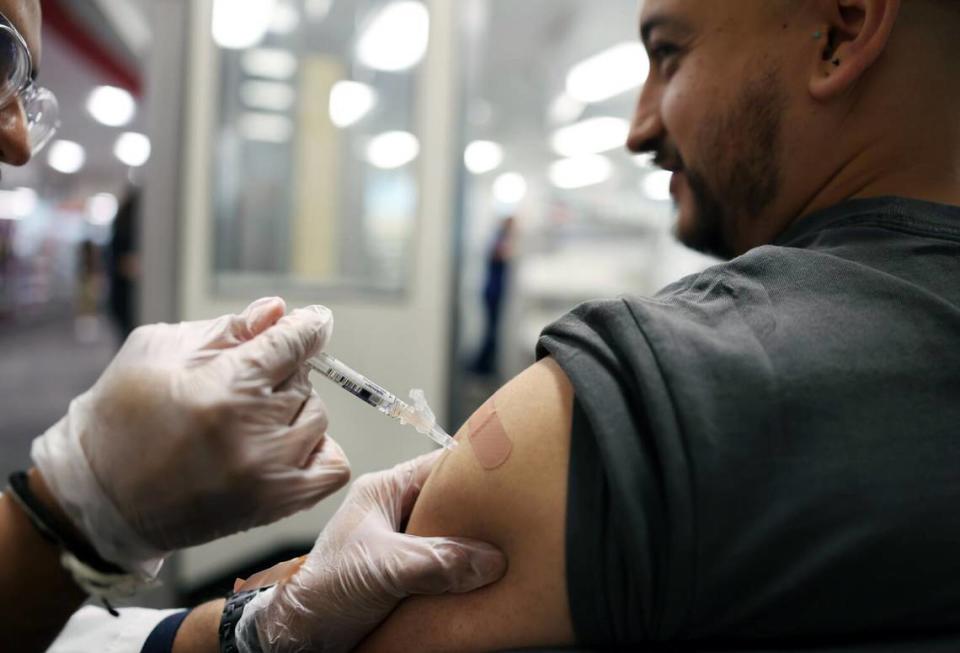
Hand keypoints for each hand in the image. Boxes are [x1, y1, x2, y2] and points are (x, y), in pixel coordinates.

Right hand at [31, 298, 350, 576]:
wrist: (99, 498)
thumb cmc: (120, 416)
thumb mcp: (158, 352)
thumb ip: (227, 328)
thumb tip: (278, 310)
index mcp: (224, 389)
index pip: (292, 344)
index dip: (306, 327)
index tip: (314, 321)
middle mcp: (253, 434)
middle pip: (303, 380)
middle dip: (280, 372)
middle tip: (245, 383)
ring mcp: (269, 475)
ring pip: (317, 418)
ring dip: (293, 411)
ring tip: (252, 418)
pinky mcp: (275, 505)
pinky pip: (333, 466)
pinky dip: (316, 450)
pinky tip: (283, 444)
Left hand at [236, 450, 507, 652]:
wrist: (300, 638)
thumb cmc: (322, 592)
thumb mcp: (383, 569)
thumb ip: (435, 560)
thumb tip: (489, 559)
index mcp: (385, 490)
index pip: (441, 466)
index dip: (477, 471)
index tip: (512, 480)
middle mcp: (396, 511)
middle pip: (453, 503)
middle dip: (482, 515)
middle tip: (515, 523)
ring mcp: (403, 544)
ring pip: (452, 536)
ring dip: (474, 549)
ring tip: (507, 552)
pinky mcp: (408, 574)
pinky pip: (447, 565)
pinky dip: (464, 574)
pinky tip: (483, 581)